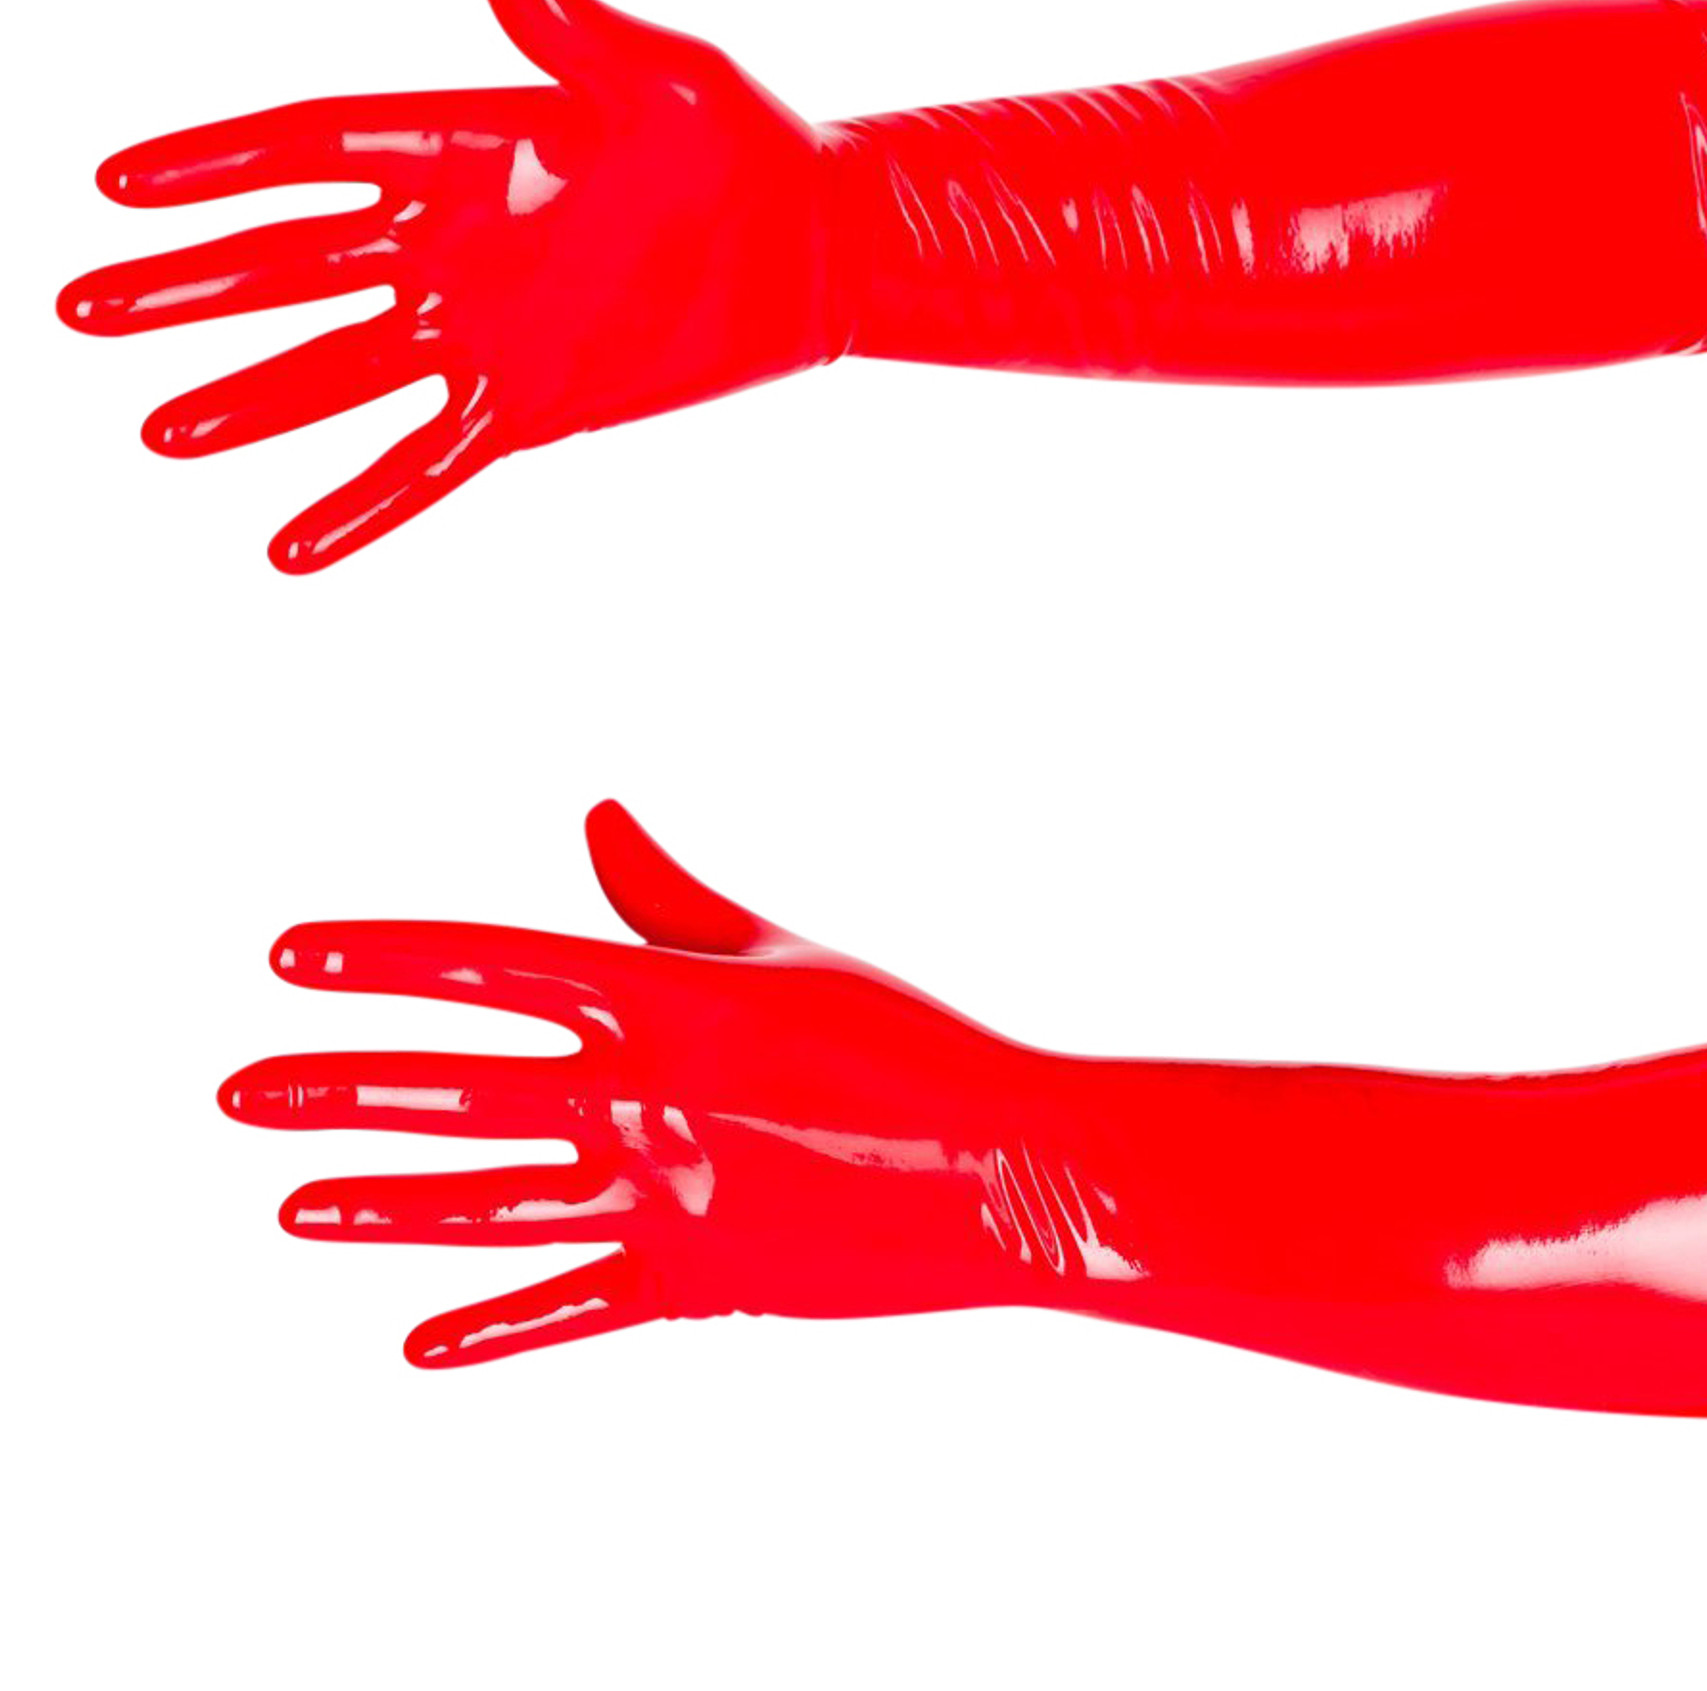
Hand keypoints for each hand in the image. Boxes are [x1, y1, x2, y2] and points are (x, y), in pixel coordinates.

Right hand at [59, 0, 841, 572]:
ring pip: (339, 369)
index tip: (118, 185)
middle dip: (192, 287)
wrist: (823, 248)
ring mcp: (488, 328)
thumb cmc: (748, 143)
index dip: (216, 166)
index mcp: (467, 147)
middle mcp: (457, 242)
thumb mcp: (664, 78)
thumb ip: (573, 34)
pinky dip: (365, 503)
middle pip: (294, 264)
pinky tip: (291, 548)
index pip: (312, 149)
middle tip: (83, 309)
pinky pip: (429, 459)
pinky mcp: (534, 403)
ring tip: (158, 432)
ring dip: (252, 400)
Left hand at [220, 803, 1067, 1366]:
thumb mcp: (783, 958)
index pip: (485, 968)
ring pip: (483, 1204)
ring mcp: (658, 1196)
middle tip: (246, 1091)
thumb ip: (671, 901)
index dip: (380, 959)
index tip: (293, 959)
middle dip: (336, 1087)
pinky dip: (492, 1331)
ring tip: (296, 1204)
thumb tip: (598, 826)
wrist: (996, 1164)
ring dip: (380, 1204)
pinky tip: (418, 1344)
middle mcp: (639, 1099)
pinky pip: (569, 1309)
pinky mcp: (692, 1277)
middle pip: (451, 1090)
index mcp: (663, 1002)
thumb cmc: (906, 1048)